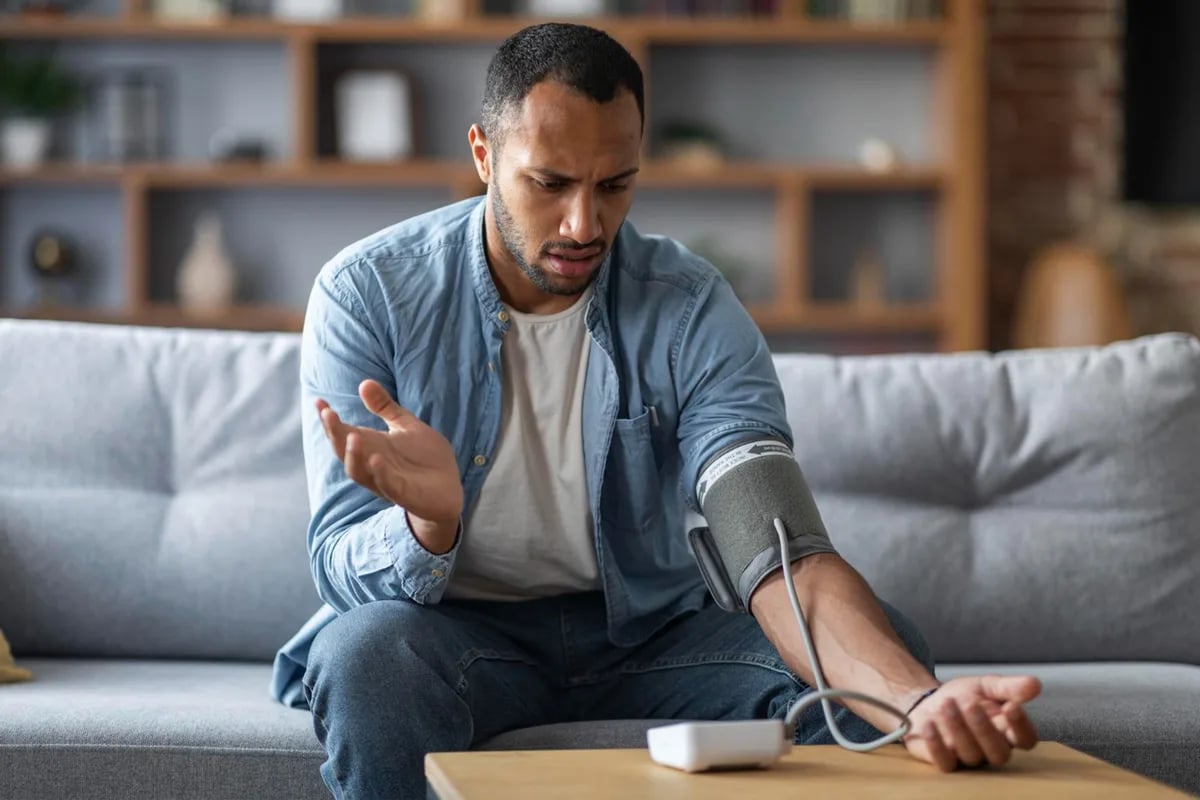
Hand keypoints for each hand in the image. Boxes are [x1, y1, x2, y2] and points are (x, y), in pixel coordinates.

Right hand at [316, 380, 463, 541]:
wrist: (450, 489)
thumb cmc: (425, 458)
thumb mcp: (406, 426)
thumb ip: (385, 407)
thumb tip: (364, 382)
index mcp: (371, 446)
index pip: (343, 432)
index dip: (329, 420)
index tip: (319, 401)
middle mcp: (371, 464)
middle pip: (344, 451)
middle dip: (334, 434)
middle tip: (328, 414)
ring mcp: (385, 480)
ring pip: (359, 472)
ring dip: (353, 455)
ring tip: (352, 435)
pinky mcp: (403, 494)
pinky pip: (387, 485)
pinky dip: (380, 473)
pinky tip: (377, 458)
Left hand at [902, 675, 1040, 770]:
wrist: (928, 701)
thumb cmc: (963, 696)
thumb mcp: (986, 685)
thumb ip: (1009, 687)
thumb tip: (1034, 684)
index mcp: (1008, 732)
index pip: (1026, 739)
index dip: (1021, 726)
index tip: (1010, 706)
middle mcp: (991, 749)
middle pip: (999, 753)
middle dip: (985, 729)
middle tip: (970, 704)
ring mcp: (968, 758)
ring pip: (971, 755)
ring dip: (958, 729)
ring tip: (946, 705)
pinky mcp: (945, 761)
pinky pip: (945, 763)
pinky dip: (936, 745)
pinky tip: (929, 725)